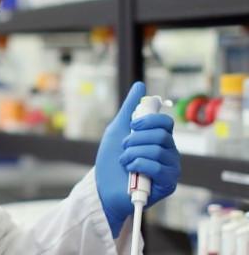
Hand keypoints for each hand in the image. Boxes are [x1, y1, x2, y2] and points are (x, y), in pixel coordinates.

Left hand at [95, 82, 180, 237]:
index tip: (132, 125)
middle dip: (135, 139)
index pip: (165, 122)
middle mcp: (169, 153)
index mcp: (159, 139)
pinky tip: (130, 171)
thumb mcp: (118, 129)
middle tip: (125, 148)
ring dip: (132, 154)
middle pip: (161, 134)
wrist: (102, 186)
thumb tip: (140, 85)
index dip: (148, 120)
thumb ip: (130, 108)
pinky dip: (137, 165)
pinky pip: (156, 167)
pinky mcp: (167, 184)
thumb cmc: (111, 159)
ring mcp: (170, 169)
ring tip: (125, 161)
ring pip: (156, 150)